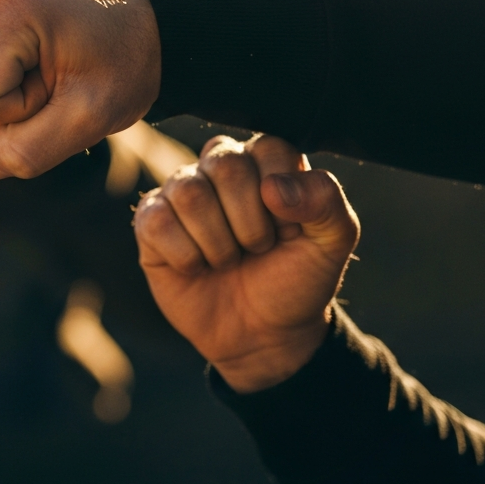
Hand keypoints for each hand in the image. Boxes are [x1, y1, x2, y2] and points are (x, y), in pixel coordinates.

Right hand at [0, 0, 160, 179]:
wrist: (149, 31)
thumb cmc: (126, 68)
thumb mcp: (88, 119)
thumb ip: (30, 150)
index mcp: (8, 8)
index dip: (19, 109)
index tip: (63, 85)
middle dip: (11, 102)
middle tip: (63, 80)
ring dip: (9, 92)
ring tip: (56, 71)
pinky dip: (5, 78)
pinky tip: (42, 62)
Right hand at [134, 134, 359, 392]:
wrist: (264, 335)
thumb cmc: (297, 279)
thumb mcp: (333, 242)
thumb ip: (324, 200)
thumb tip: (273, 187)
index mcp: (267, 160)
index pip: (268, 148)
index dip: (282, 198)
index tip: (288, 230)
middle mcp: (222, 165)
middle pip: (225, 166)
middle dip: (249, 223)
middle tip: (257, 248)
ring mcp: (183, 191)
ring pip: (189, 193)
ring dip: (218, 243)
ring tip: (229, 259)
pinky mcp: (151, 221)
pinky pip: (156, 221)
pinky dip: (186, 256)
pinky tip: (198, 267)